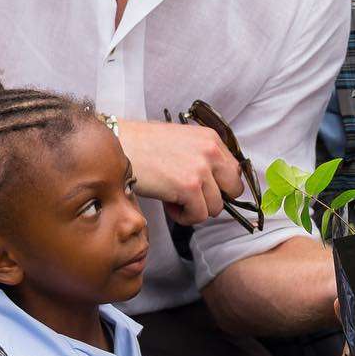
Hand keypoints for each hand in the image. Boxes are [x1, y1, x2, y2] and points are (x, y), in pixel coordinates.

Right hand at [117, 119, 243, 225]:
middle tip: (193, 197)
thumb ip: (203, 157)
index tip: (207, 190)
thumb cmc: (145, 145)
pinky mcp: (189, 188)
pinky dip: (183, 216)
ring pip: (215, 207)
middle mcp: (211, 152)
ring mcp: (201, 170)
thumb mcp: (183, 141)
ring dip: (195, 208)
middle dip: (215, 198)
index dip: (221, 185)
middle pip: (234, 189)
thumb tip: (216, 183)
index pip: (234, 171)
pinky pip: (198, 216)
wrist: (120, 145)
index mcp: (211, 138)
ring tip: (174, 198)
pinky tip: (168, 204)